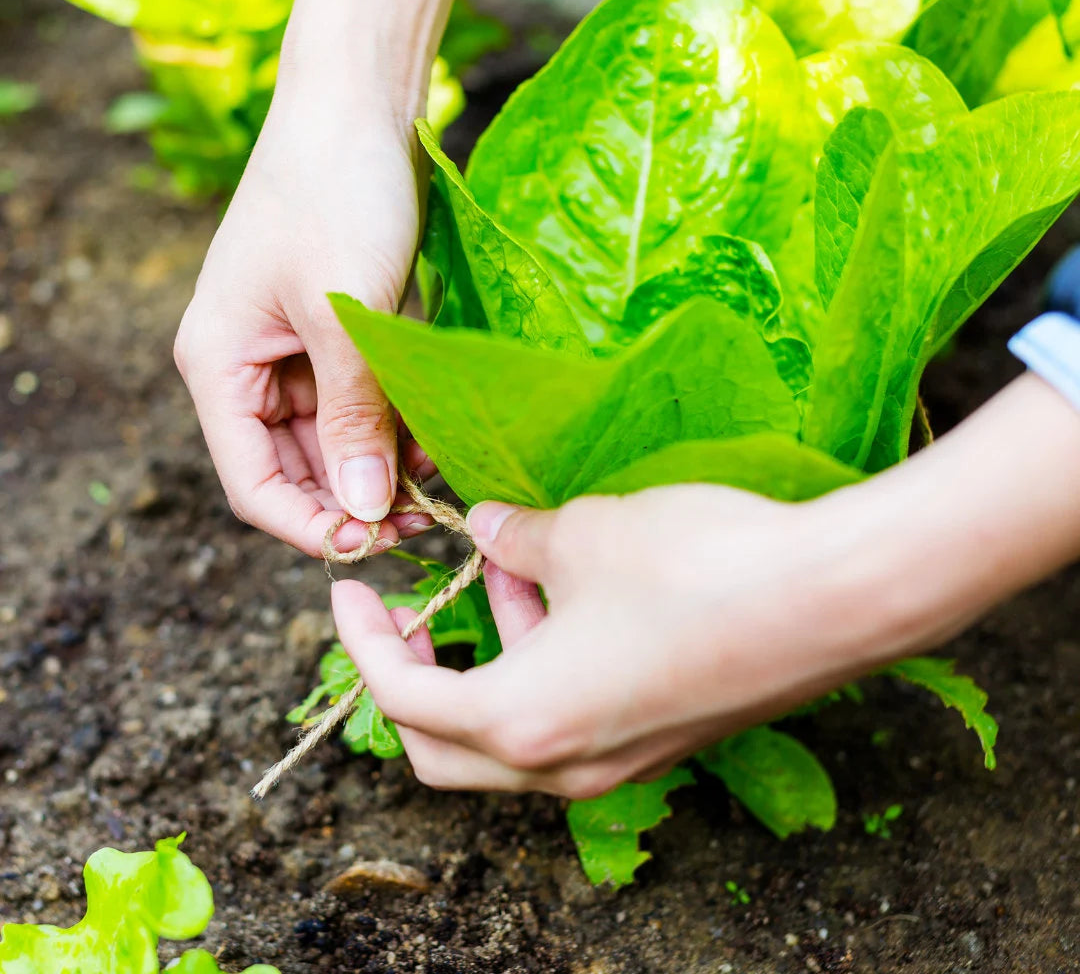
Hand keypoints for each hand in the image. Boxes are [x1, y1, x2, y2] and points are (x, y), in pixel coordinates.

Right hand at [174, 111, 431, 555]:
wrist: (362, 105)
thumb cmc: (337, 194)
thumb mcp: (345, 314)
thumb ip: (354, 416)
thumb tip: (363, 509)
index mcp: (220, 366)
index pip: (255, 485)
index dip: (313, 526)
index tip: (376, 542)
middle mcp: (250, 369)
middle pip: (298, 471)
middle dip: (357, 501)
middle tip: (425, 520)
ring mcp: (295, 352)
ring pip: (338, 443)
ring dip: (385, 469)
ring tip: (442, 478)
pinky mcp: (339, 336)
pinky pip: (364, 404)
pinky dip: (398, 427)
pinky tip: (440, 439)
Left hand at [333, 374, 1079, 796]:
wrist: (829, 598)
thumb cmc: (693, 567)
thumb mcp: (583, 535)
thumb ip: (517, 537)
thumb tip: (485, 528)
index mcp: (522, 721)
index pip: (402, 700)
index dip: (363, 641)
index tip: (349, 589)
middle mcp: (563, 764)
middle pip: (444, 748)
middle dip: (413, 679)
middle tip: (412, 612)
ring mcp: (618, 761)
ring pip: (511, 737)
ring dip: (490, 661)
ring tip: (503, 572)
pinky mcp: (661, 739)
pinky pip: (570, 722)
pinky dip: (542, 669)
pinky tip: (567, 595)